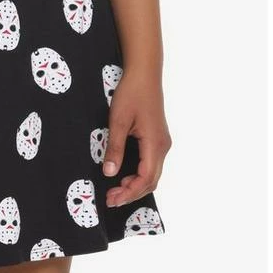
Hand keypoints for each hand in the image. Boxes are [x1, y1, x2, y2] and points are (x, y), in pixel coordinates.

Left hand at [102, 67, 170, 207]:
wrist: (144, 73)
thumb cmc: (131, 93)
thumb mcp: (118, 120)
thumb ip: (115, 148)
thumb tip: (110, 173)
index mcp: (155, 144)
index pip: (145, 179)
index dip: (129, 192)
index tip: (112, 199)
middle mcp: (162, 146)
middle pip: (151, 180)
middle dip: (131, 192)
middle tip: (110, 199)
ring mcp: (162, 143)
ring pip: (152, 173)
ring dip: (135, 184)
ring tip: (115, 189)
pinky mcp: (157, 138)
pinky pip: (151, 163)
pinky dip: (139, 173)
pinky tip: (124, 174)